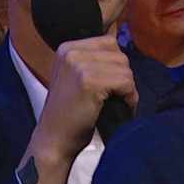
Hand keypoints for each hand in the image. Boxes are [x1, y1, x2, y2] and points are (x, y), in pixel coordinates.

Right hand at [33, 35, 137, 160]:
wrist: (54, 140)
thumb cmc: (68, 115)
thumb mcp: (74, 78)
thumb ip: (93, 63)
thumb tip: (124, 57)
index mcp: (67, 48)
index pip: (109, 43)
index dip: (116, 66)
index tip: (110, 86)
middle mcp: (71, 51)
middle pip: (119, 55)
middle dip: (123, 77)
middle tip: (116, 98)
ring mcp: (79, 65)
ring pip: (125, 68)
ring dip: (128, 89)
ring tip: (117, 104)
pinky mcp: (89, 81)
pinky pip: (126, 82)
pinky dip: (129, 97)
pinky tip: (118, 108)